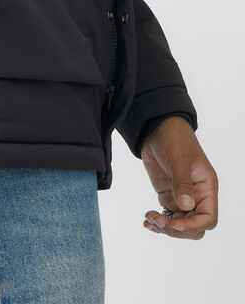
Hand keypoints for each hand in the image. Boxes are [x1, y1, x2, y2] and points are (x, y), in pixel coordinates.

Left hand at [140, 115, 218, 239]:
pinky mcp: (168, 195)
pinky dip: (158, 221)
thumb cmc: (175, 138)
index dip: (194, 225)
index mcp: (206, 187)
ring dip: (165, 226)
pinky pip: (167, 215)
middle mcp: (197, 195)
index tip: (175, 223)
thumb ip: (182, 183)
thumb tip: (187, 206)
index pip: (208, 218)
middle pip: (194, 226)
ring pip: (179, 224)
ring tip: (150, 219)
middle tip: (158, 220)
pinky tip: (147, 221)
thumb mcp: (179, 160)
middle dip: (176, 228)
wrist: (157, 128)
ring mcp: (182, 197)